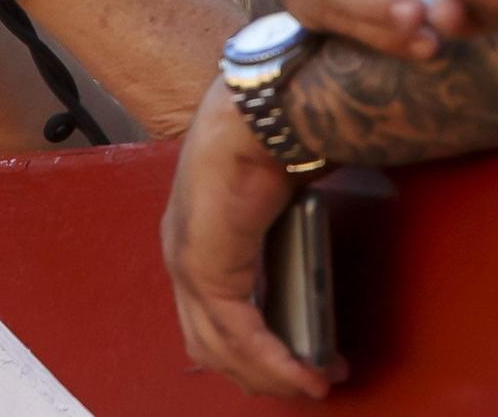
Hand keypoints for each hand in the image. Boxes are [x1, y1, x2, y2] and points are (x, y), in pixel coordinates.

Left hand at [162, 79, 338, 400]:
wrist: (258, 114)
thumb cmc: (269, 135)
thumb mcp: (274, 192)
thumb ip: (281, 226)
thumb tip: (309, 242)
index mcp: (196, 232)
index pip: (210, 307)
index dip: (249, 342)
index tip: (294, 355)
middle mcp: (183, 252)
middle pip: (210, 340)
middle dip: (261, 369)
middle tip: (307, 379)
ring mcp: (189, 266)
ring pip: (223, 348)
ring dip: (271, 373)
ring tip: (313, 382)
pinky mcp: (208, 274)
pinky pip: (242, 337)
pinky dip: (277, 361)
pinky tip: (306, 373)